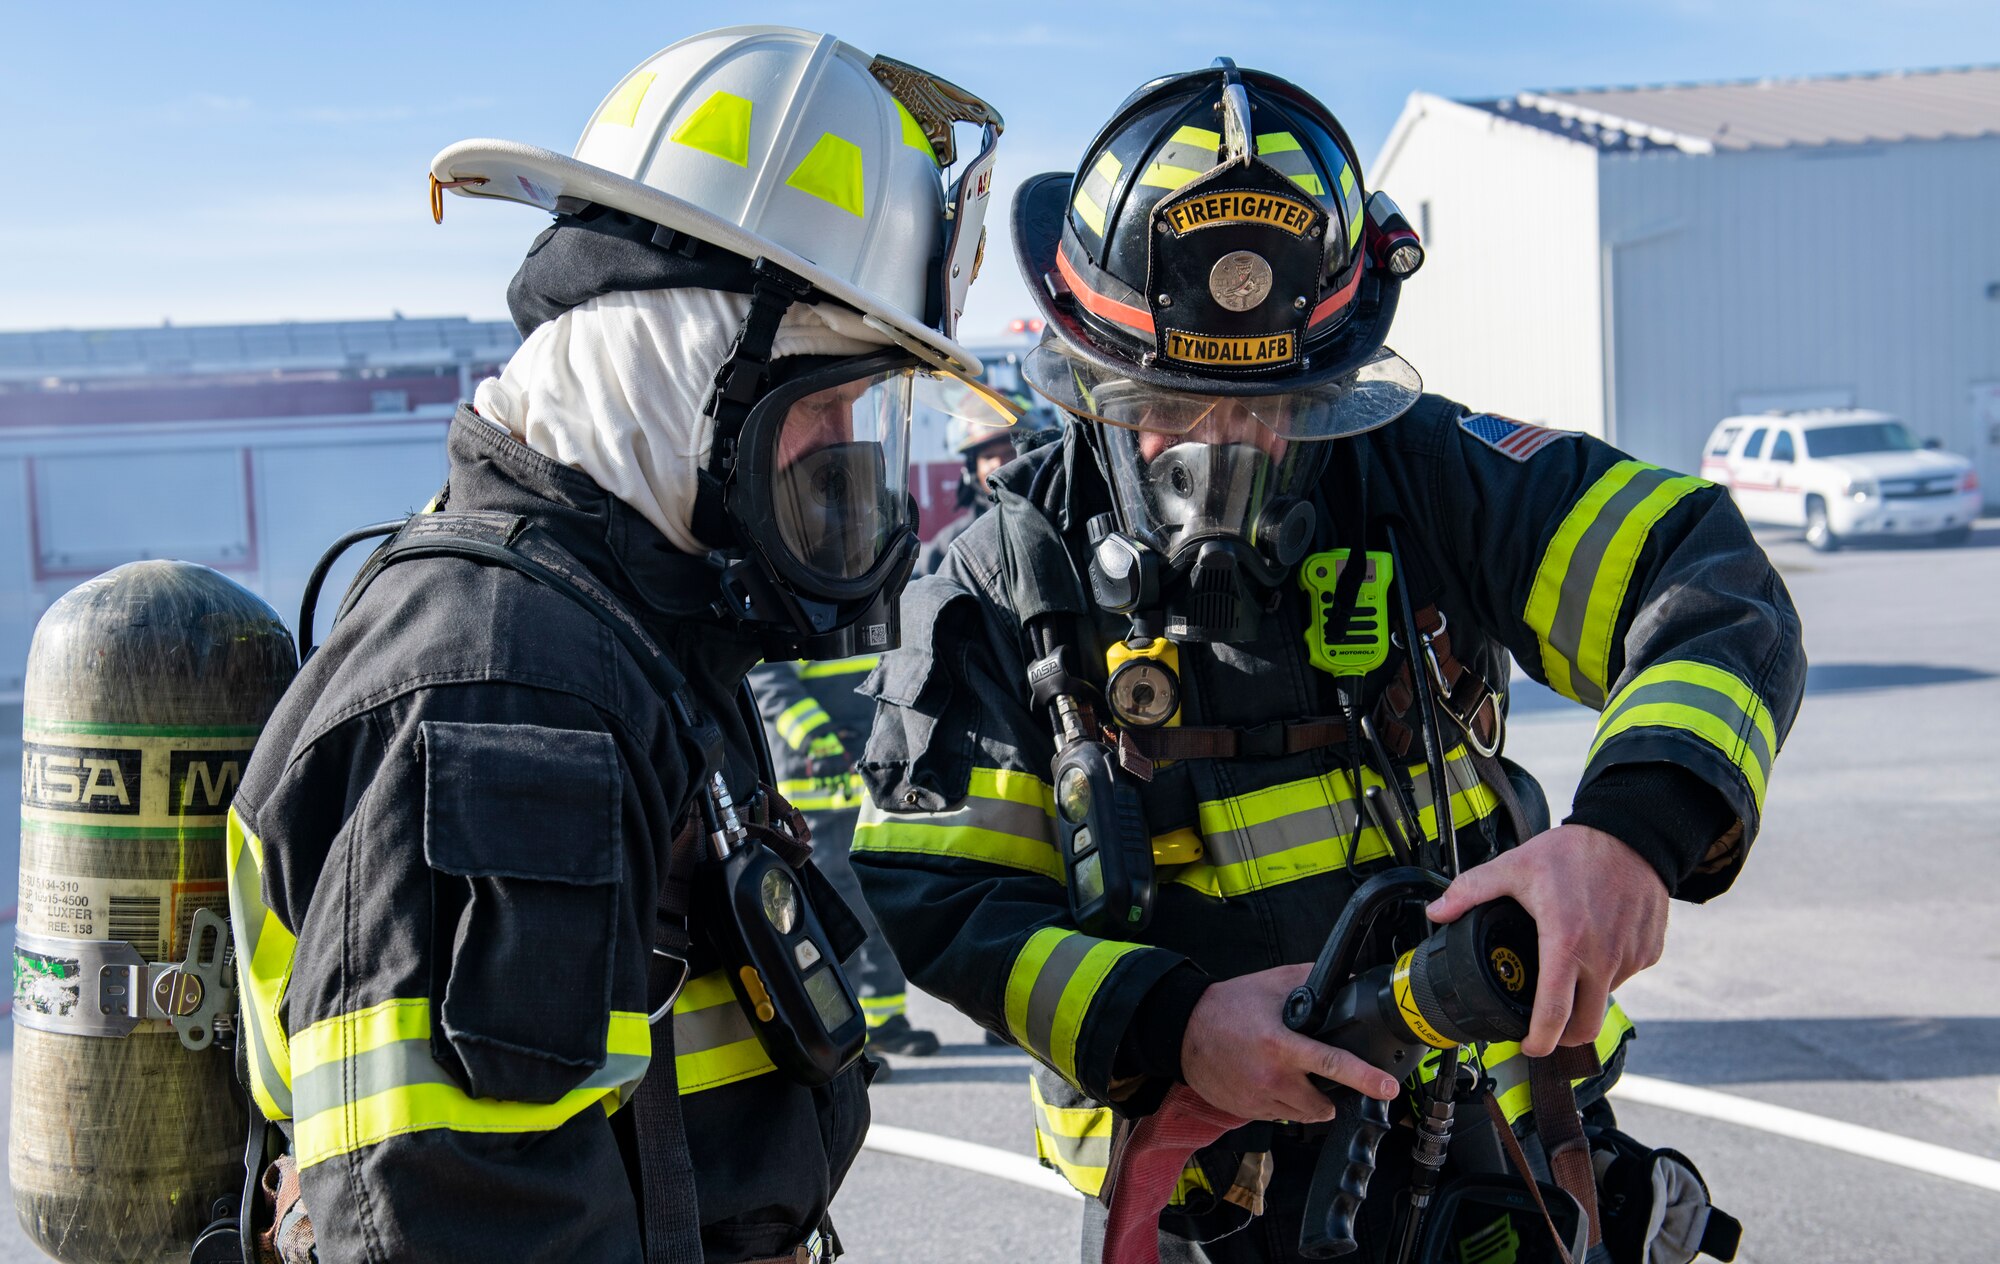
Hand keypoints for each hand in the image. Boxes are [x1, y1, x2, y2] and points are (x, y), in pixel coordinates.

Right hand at [1180, 964, 1399, 1122]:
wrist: (1183, 1030)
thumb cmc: (1226, 1006)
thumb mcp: (1270, 984)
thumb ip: (1308, 980)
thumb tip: (1345, 980)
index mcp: (1281, 1044)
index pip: (1332, 1064)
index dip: (1365, 1078)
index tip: (1388, 1088)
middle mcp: (1271, 1076)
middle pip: (1323, 1104)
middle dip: (1331, 1094)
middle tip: (1325, 1077)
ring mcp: (1258, 1098)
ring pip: (1303, 1115)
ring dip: (1308, 1101)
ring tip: (1295, 1078)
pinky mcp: (1247, 1111)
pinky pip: (1279, 1116)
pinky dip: (1283, 1104)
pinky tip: (1271, 1082)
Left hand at [1426, 824, 1667, 1057]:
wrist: (1634, 834)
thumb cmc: (1576, 851)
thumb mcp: (1515, 866)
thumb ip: (1471, 890)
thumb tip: (1438, 912)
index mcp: (1566, 943)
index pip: (1554, 1015)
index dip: (1538, 1041)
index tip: (1526, 1045)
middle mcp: (1604, 958)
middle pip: (1586, 1027)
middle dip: (1563, 1037)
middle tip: (1544, 1026)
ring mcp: (1631, 958)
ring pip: (1605, 998)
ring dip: (1585, 996)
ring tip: (1566, 967)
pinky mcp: (1650, 952)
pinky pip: (1625, 976)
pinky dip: (1607, 972)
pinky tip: (1593, 947)